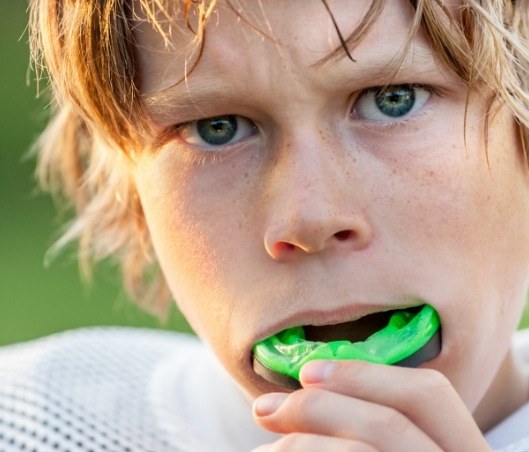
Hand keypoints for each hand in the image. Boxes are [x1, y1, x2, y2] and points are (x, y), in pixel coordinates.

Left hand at [252, 360, 490, 450]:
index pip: (429, 395)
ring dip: (299, 445)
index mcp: (464, 451)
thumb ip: (371, 426)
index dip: (365, 374)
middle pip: (389, 423)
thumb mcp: (391, 442)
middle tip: (264, 409)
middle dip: (317, 407)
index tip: (307, 372)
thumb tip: (311, 384)